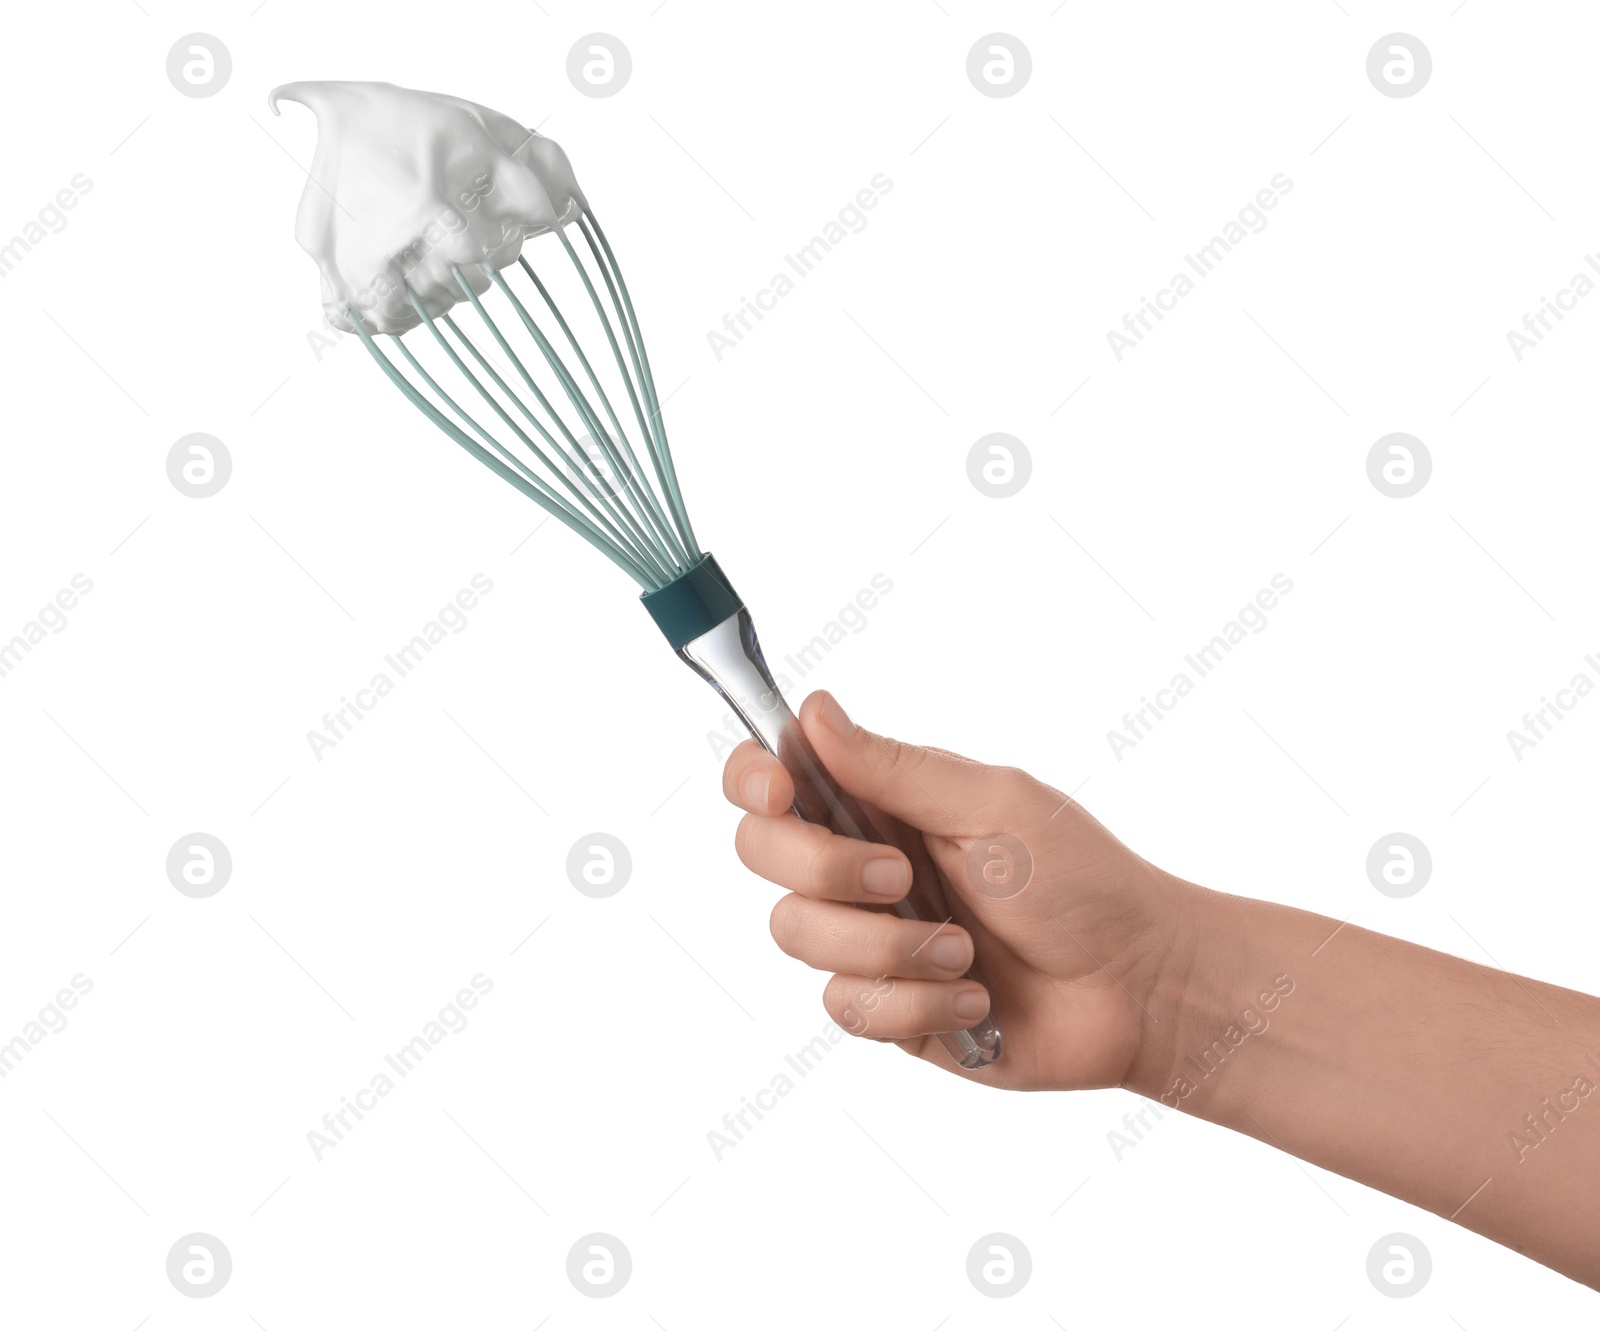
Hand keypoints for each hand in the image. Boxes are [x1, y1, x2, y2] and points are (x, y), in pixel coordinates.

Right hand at [721, 691, 1193, 1091]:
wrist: (1137, 987)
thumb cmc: (1082, 881)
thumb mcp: (994, 805)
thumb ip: (896, 768)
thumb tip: (813, 711)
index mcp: (882, 802)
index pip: (773, 776)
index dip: (752, 777)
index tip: (780, 790)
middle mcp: (860, 865)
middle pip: (762, 852)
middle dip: (823, 869)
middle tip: (900, 875)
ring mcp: (868, 939)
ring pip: (796, 935)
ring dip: (887, 945)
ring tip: (964, 951)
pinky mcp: (887, 1007)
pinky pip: (847, 1006)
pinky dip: (915, 1001)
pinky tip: (973, 996)